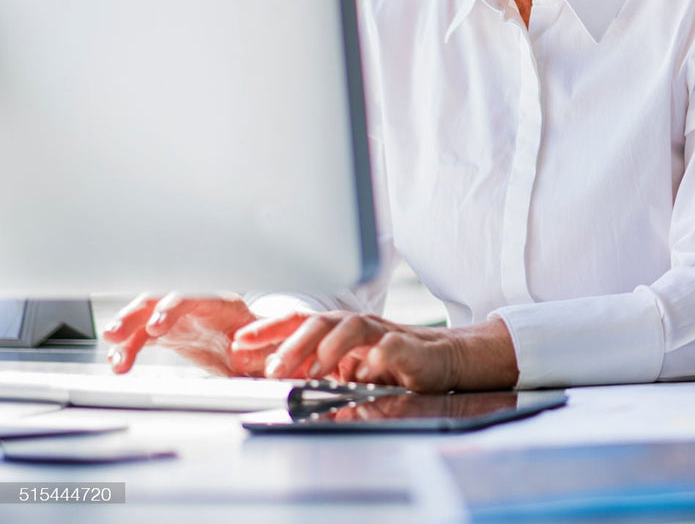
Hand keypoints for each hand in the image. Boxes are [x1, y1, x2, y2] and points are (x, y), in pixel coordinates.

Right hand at [100, 293, 283, 376]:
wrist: (258, 350)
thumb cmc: (263, 346)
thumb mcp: (265, 351)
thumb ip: (255, 354)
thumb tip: (242, 356)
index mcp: (224, 304)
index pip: (195, 298)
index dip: (172, 309)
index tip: (155, 326)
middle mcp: (197, 305)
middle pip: (161, 300)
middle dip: (136, 315)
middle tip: (116, 333)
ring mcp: (179, 317)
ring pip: (145, 317)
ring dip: (125, 332)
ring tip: (113, 354)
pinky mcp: (168, 332)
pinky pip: (142, 336)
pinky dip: (128, 347)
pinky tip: (117, 360)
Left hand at [233, 312, 518, 392]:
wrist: (449, 359)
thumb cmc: (398, 364)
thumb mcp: (352, 368)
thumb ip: (320, 369)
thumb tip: (280, 378)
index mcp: (342, 330)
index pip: (301, 320)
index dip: (270, 329)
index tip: (241, 342)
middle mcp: (361, 327)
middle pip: (322, 320)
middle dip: (294, 342)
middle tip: (275, 368)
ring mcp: (386, 335)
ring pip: (354, 326)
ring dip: (331, 346)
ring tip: (316, 369)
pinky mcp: (412, 349)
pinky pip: (393, 347)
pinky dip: (378, 356)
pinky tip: (365, 371)